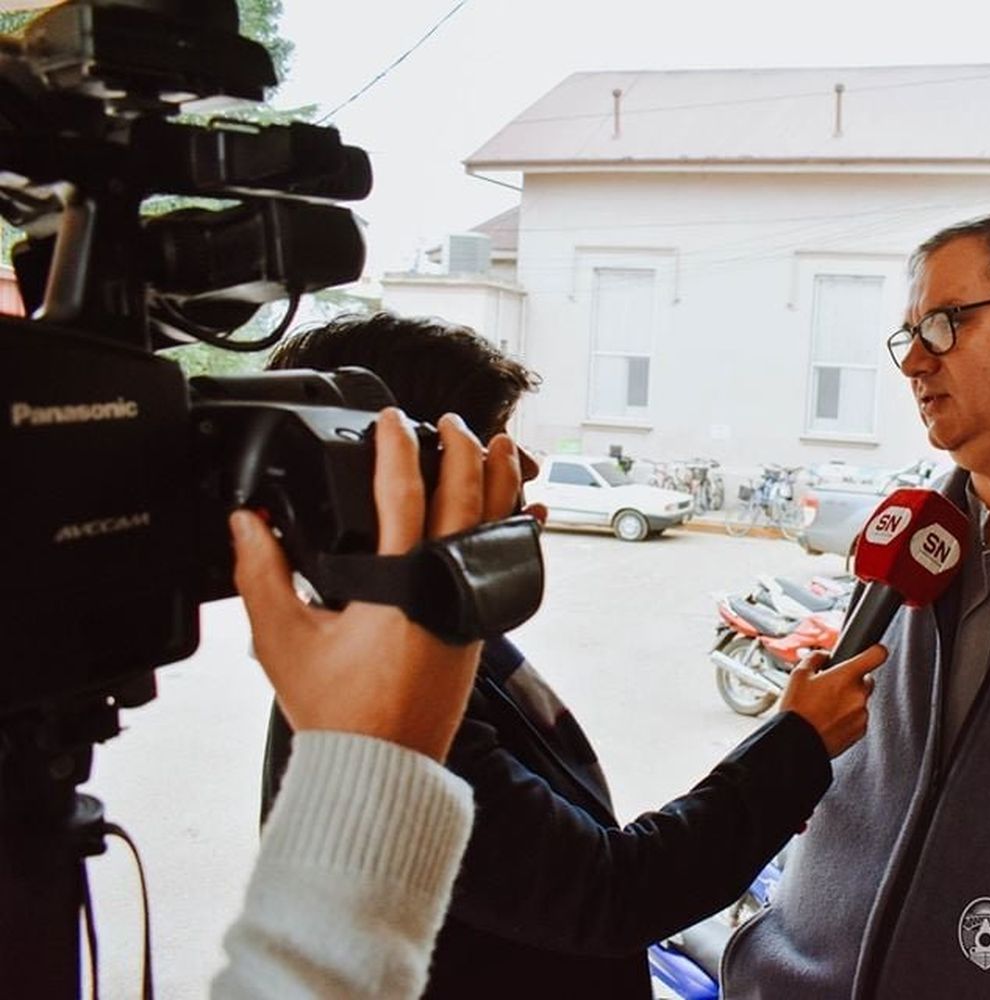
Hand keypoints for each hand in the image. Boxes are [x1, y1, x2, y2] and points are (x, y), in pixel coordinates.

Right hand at [230, 408, 523, 760]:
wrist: (382, 766)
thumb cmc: (337, 711)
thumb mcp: (283, 640)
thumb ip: (262, 574)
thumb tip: (246, 522)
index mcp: (397, 584)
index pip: (401, 495)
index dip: (396, 448)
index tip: (391, 419)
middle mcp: (443, 588)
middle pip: (464, 498)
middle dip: (461, 450)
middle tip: (451, 423)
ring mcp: (469, 607)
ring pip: (496, 527)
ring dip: (500, 480)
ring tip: (503, 445)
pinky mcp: (480, 627)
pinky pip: (506, 565)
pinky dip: (517, 532)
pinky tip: (526, 512)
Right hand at [778, 644, 886, 757]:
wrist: (796, 742)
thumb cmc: (797, 710)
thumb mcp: (799, 674)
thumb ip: (816, 658)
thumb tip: (824, 655)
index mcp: (847, 676)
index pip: (877, 655)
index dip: (876, 651)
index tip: (874, 652)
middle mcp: (858, 694)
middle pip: (867, 680)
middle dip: (853, 682)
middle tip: (832, 688)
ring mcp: (861, 714)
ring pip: (861, 701)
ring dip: (848, 702)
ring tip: (826, 708)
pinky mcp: (859, 732)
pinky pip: (858, 719)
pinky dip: (848, 718)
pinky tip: (829, 721)